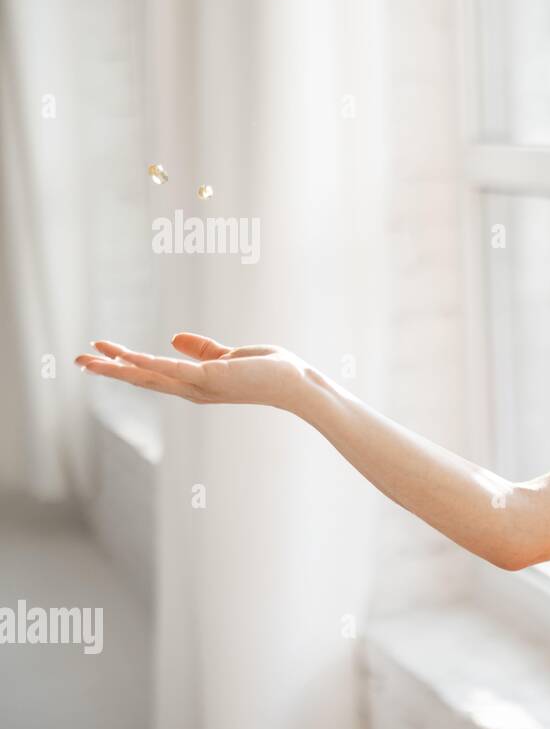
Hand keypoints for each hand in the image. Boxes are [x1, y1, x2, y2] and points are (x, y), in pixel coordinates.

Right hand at [75, 333, 314, 410]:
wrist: (295, 382)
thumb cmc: (268, 371)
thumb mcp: (227, 357)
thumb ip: (201, 350)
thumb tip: (173, 338)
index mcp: (194, 384)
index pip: (152, 374)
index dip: (124, 364)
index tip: (98, 353)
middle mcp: (192, 390)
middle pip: (142, 379)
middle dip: (108, 370)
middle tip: (75, 360)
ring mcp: (200, 386)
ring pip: (150, 376)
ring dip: (117, 368)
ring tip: (87, 360)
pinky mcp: (211, 378)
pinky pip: (172, 370)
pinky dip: (148, 364)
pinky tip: (125, 358)